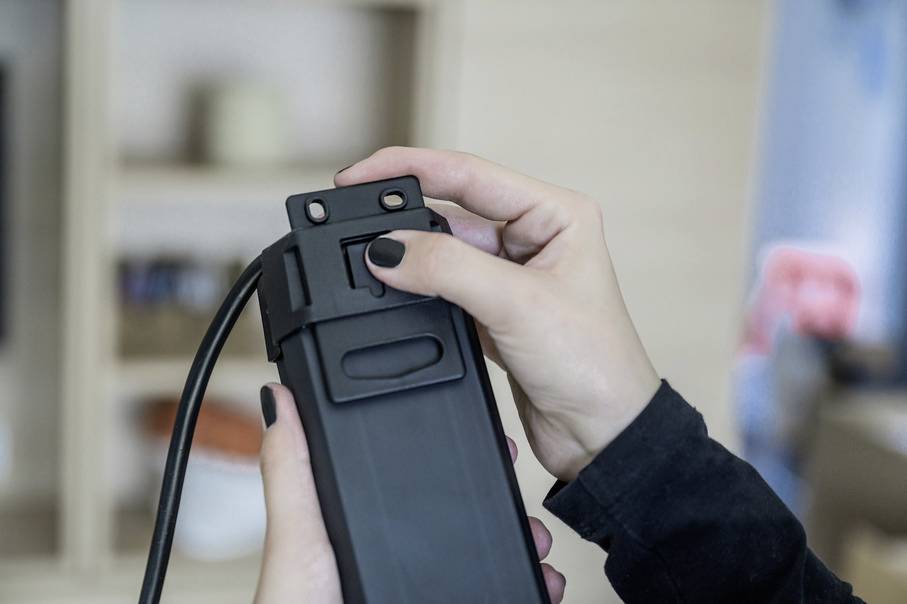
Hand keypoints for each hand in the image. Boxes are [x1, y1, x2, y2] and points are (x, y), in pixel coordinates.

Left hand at [254, 383, 565, 602]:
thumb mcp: (298, 534)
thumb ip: (291, 469)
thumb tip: (279, 399)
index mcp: (366, 529)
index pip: (416, 483)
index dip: (453, 461)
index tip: (486, 442)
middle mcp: (401, 559)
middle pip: (463, 520)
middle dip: (501, 505)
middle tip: (520, 497)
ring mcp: (428, 585)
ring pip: (487, 557)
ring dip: (522, 544)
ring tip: (537, 540)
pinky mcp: (455, 600)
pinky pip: (501, 590)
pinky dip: (528, 584)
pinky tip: (541, 582)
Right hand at [337, 147, 660, 480]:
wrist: (602, 435)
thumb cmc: (593, 364)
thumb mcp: (517, 304)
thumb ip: (448, 268)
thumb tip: (387, 249)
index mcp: (555, 213)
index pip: (469, 173)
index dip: (409, 169)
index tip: (358, 177)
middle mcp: (534, 237)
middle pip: (451, 210)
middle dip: (403, 217)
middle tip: (352, 222)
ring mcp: (511, 275)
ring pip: (443, 251)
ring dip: (410, 257)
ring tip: (370, 262)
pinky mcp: (494, 310)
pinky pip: (444, 286)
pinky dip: (417, 289)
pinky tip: (393, 292)